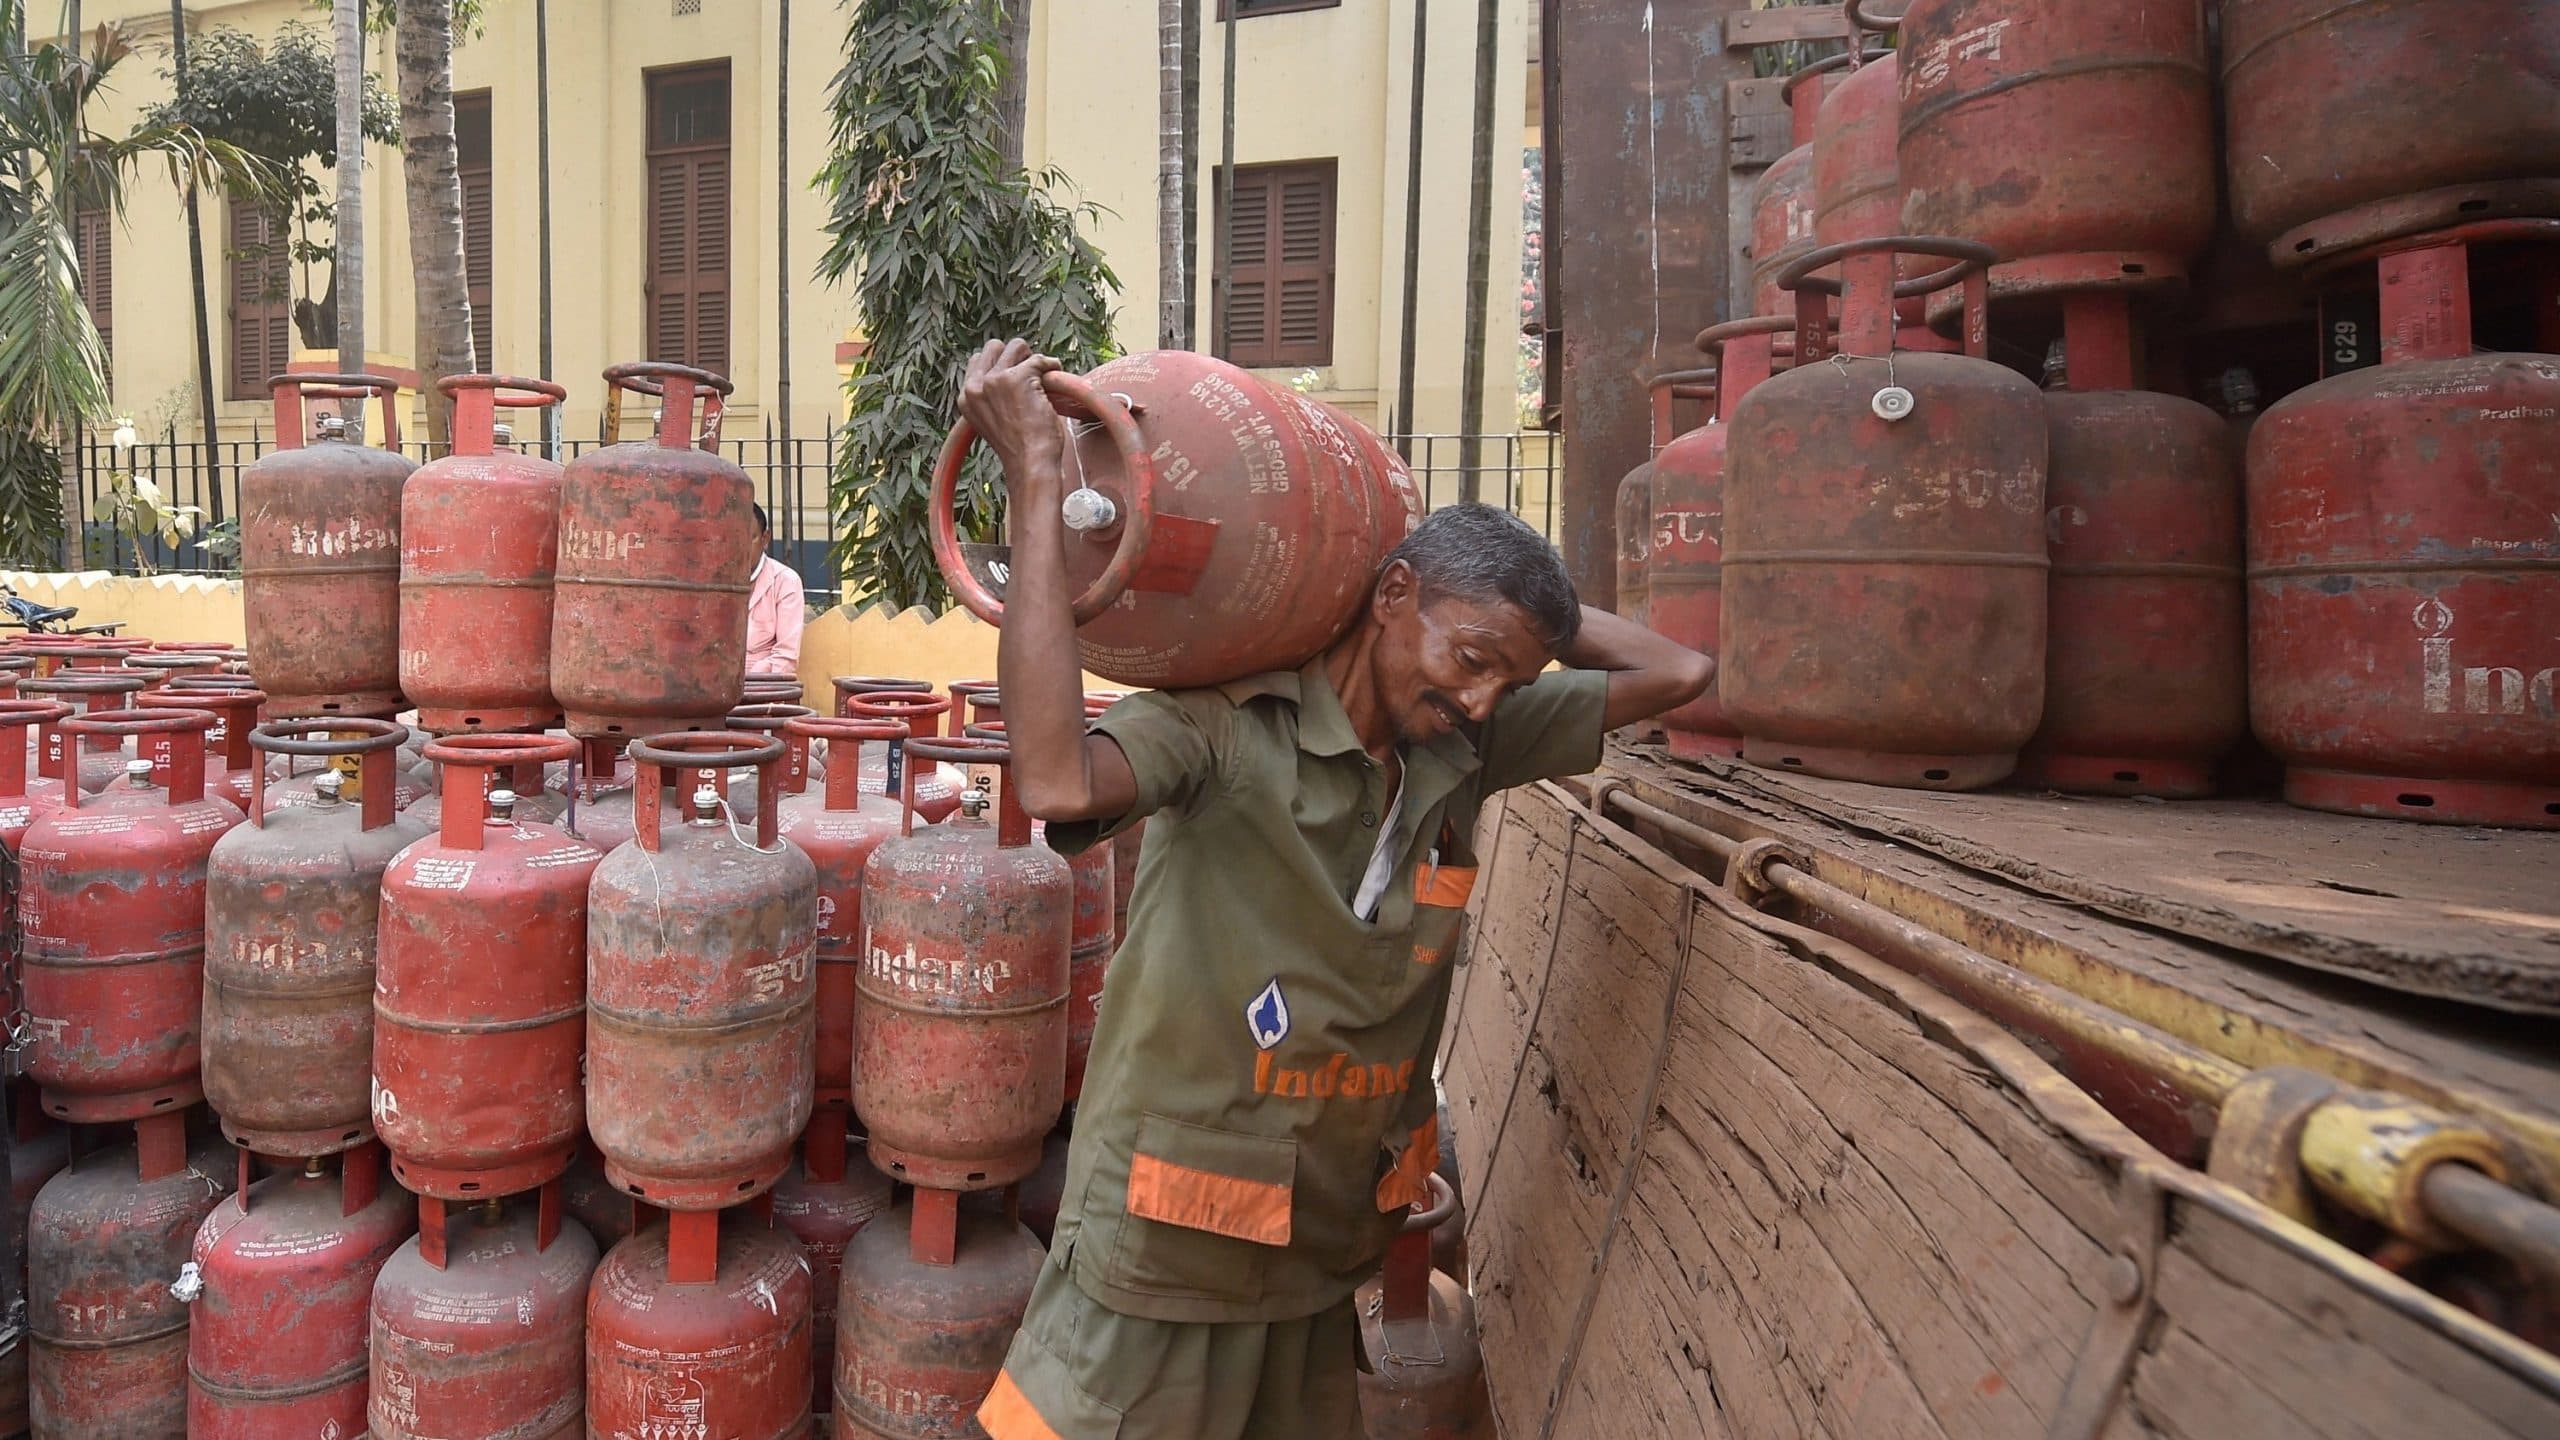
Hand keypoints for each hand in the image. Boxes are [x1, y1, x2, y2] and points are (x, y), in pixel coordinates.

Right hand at [959, 339, 1067, 492]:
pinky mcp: (1017, 378)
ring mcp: (995, 380)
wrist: (1030, 464)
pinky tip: (1056, 379)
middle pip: (993, 346)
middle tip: (1031, 375)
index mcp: (966, 398)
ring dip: (1033, 359)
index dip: (1001, 364)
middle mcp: (975, 386)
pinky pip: (1040, 359)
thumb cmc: (1019, 449)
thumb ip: (991, 399)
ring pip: (1017, 345)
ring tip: (1043, 378)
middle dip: (1014, 355)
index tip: (1017, 378)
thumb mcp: (992, 422)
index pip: (978, 360)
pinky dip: (1052, 366)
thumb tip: (1005, 375)